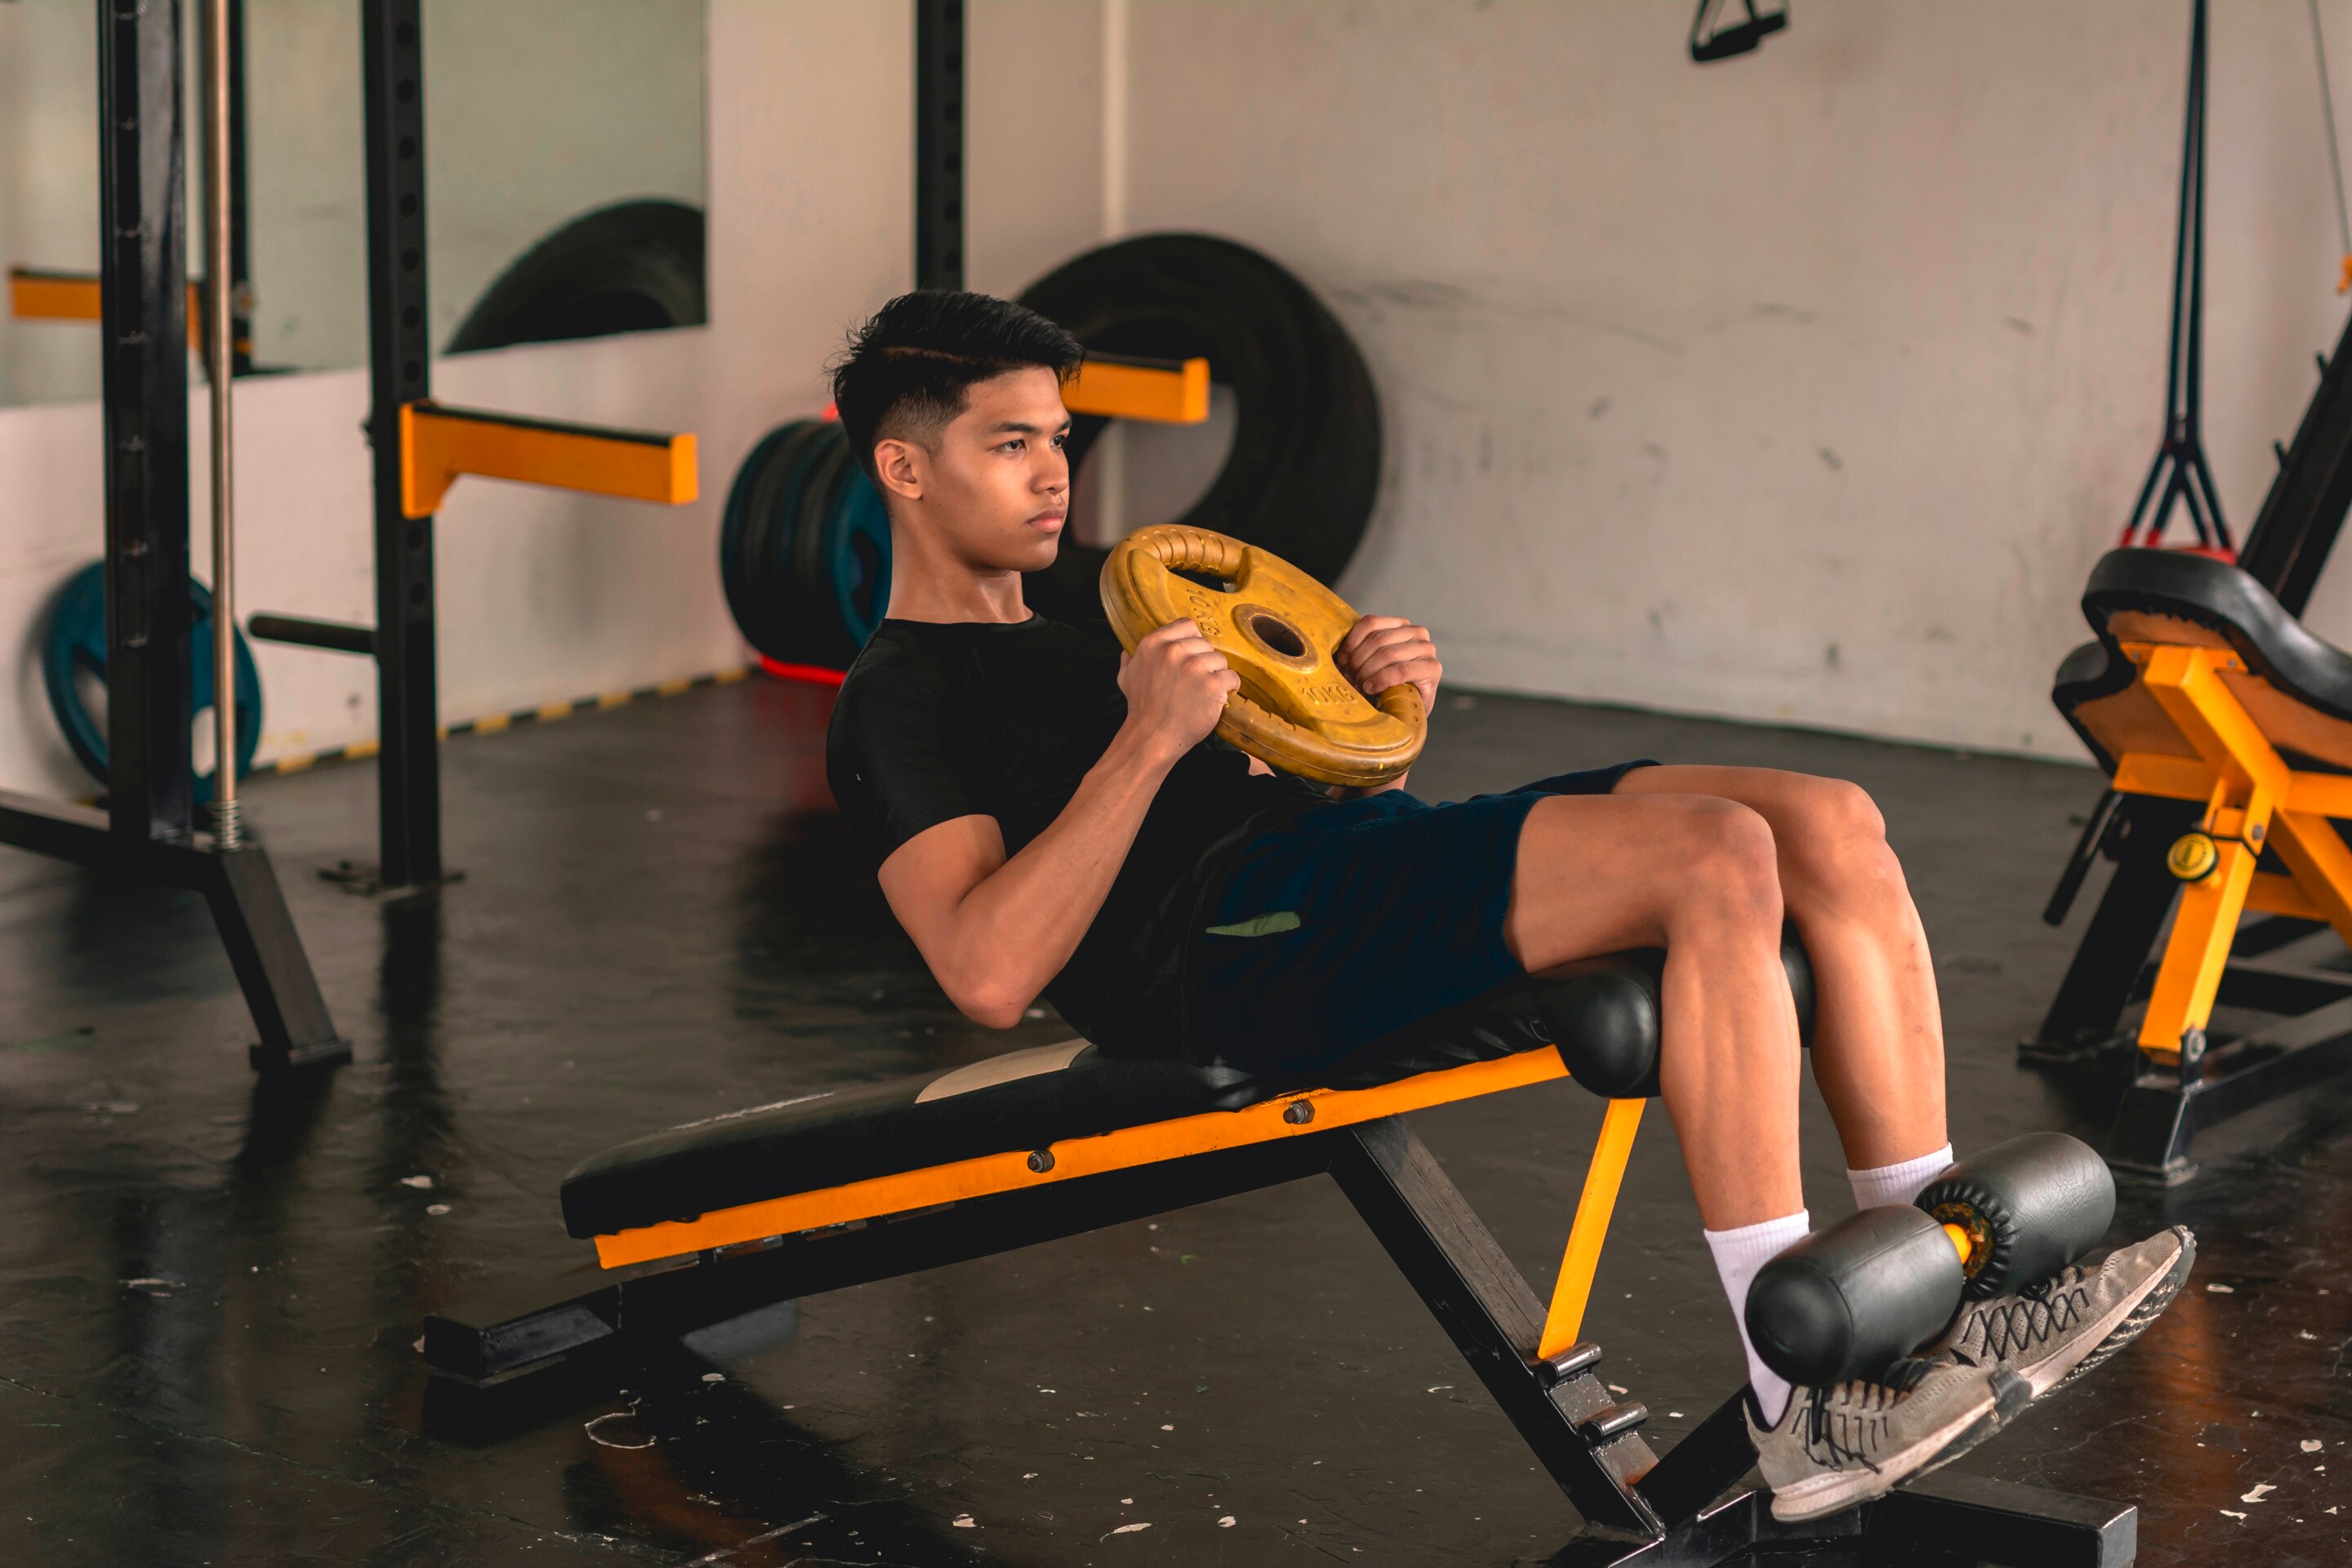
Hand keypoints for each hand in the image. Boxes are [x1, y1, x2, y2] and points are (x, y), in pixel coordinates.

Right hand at [1118, 619, 1239, 763]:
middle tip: (1197, 680)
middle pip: (1206, 644)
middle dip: (1205, 661)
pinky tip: (1219, 697)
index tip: (1193, 655)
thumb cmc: (1141, 708)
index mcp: (1154, 644)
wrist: (1153, 736)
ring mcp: (1195, 667)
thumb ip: (1129, 660)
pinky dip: (1229, 688)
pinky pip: (1231, 677)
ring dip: (1217, 674)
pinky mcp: (1212, 684)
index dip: (1193, 640)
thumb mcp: (1126, 678)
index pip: (1187, 626)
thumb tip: (1127, 651)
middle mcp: (1174, 651)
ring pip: (1220, 659)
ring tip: (1206, 690)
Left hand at [1336, 614, 1440, 714]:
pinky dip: (1381, 680)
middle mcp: (1417, 633)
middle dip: (1358, 661)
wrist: (1408, 711)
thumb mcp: (1371, 662)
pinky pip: (1400, 670)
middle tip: (1349, 680)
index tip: (1341, 661)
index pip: (1371, 623)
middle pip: (1377, 639)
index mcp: (1401, 625)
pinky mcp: (1433, 668)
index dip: (1351, 642)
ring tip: (1359, 687)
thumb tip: (1336, 651)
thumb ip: (1361, 649)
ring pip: (1387, 653)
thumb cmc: (1386, 685)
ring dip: (1367, 672)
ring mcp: (1427, 649)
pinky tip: (1372, 689)